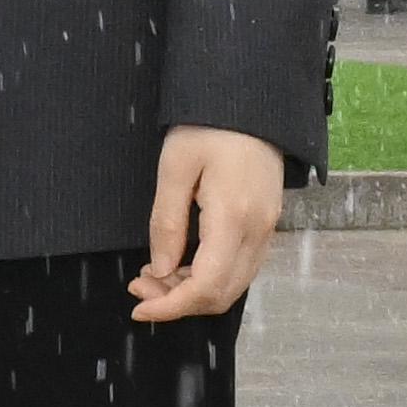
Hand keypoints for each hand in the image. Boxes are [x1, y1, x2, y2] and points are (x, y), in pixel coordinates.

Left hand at [130, 124, 287, 322]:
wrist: (251, 100)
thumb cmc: (210, 125)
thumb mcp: (175, 167)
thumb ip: (167, 223)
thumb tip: (161, 270)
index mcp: (233, 217)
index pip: (206, 285)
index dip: (171, 306)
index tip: (139, 306)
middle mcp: (258, 230)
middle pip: (221, 294)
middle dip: (178, 302)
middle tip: (140, 286)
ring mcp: (267, 229)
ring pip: (233, 285)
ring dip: (193, 291)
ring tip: (155, 275)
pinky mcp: (267, 223)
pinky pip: (241, 267)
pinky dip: (210, 277)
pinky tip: (182, 262)